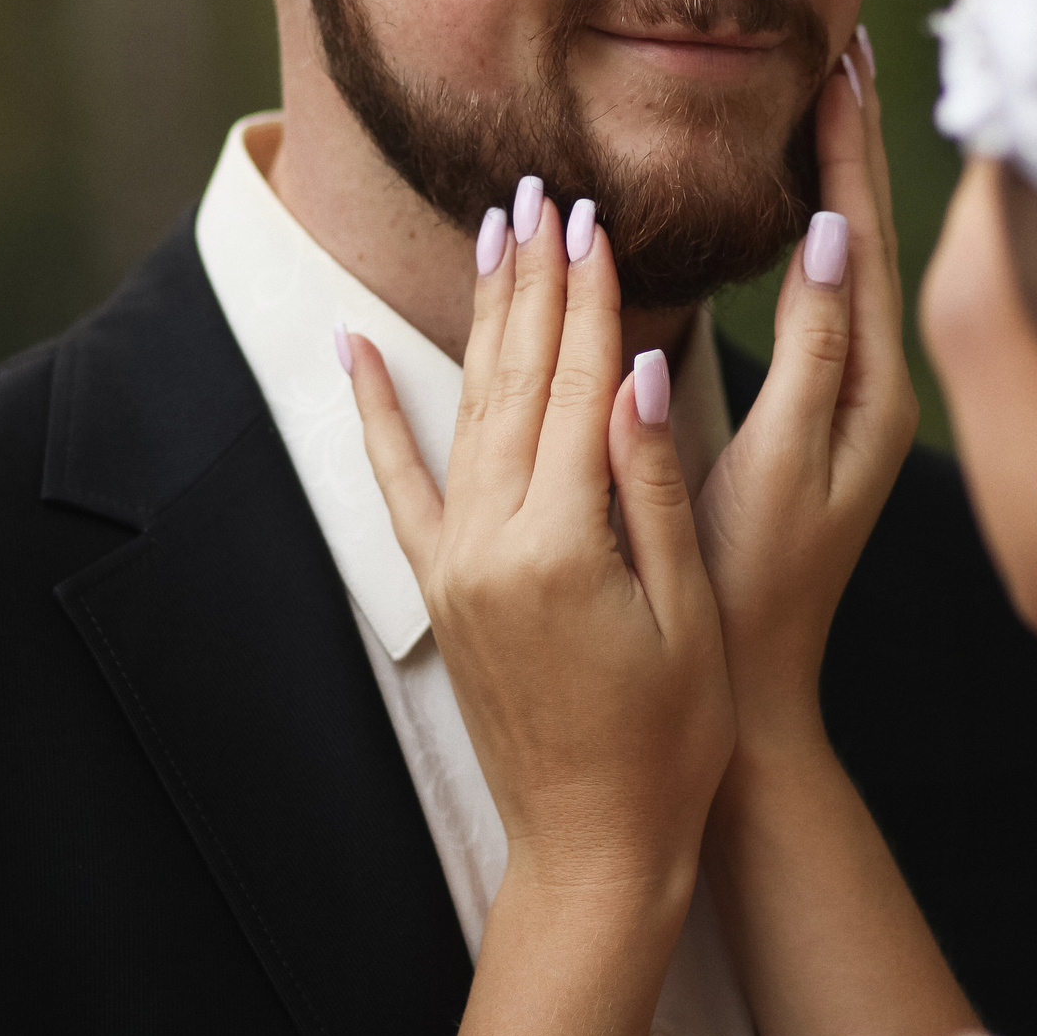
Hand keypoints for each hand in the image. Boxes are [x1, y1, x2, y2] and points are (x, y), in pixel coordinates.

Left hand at [345, 185, 734, 904]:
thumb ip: (653, 485)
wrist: (595, 844)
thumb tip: (642, 369)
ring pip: (466, 410)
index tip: (597, 218)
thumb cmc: (671, 738)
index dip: (591, 297)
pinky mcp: (440, 588)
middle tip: (541, 191)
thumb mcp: (685, 611)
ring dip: (481, 318)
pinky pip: (397, 483)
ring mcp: (456, 564)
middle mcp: (490, 543)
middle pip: (515, 381)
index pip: (578, 386)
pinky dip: (374, 412)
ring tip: (493, 234)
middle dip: (531, 280)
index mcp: (561, 543)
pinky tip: (351, 349)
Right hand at [696, 45, 918, 755]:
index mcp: (874, 388)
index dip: (847, 143)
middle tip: (833, 45)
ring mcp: (851, 398)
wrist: (751, 687)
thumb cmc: (751, 584)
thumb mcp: (784, 461)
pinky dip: (809, 232)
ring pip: (847, 260)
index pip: (866, 235)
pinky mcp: (820, 413)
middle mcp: (877, 384)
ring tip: (816, 97)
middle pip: (868, 233)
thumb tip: (834, 235)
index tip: (834, 57)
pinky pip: (823, 295)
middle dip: (850, 138)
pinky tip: (790, 204)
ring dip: (834, 174)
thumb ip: (812, 349)